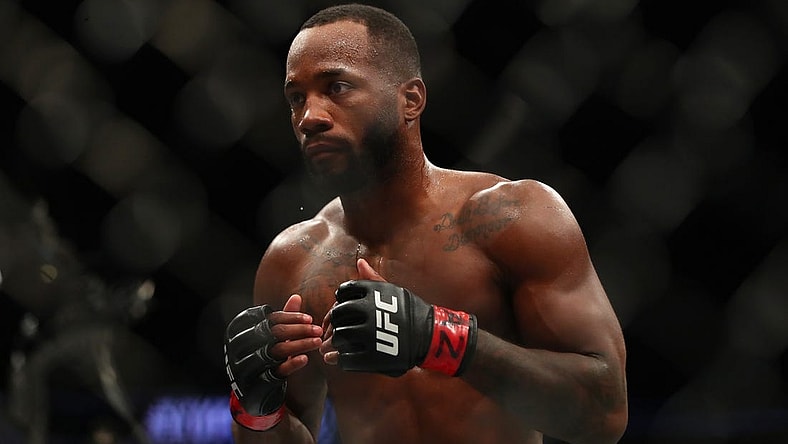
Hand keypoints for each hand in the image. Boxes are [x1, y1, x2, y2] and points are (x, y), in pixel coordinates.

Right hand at [224, 294, 322, 429]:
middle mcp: (240, 348)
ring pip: (277, 350)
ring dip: (300, 344)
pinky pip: (277, 371)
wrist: (254, 396)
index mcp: (242, 332)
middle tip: (318, 330)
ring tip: (318, 342)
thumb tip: (296, 297)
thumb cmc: (265, 361)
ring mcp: (247, 366)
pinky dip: (292, 364)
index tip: (309, 318)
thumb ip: (283, 320)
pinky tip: (305, 359)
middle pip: (274, 333)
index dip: (291, 317)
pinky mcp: (257, 383)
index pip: (270, 319)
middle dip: (299, 330)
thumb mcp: (273, 340)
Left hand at [321, 259, 477, 376]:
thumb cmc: (411, 312)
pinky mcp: (373, 356)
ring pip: (339, 336)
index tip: (346, 309)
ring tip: (342, 343)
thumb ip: (373, 279)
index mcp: (374, 292)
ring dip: (336, 341)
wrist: (431, 337)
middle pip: (338, 314)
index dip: (341, 301)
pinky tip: (344, 358)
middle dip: (336, 322)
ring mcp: (371, 334)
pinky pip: (346, 358)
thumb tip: (359, 262)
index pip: (343, 292)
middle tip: (341, 328)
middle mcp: (371, 311)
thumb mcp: (394, 291)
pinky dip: (341, 359)